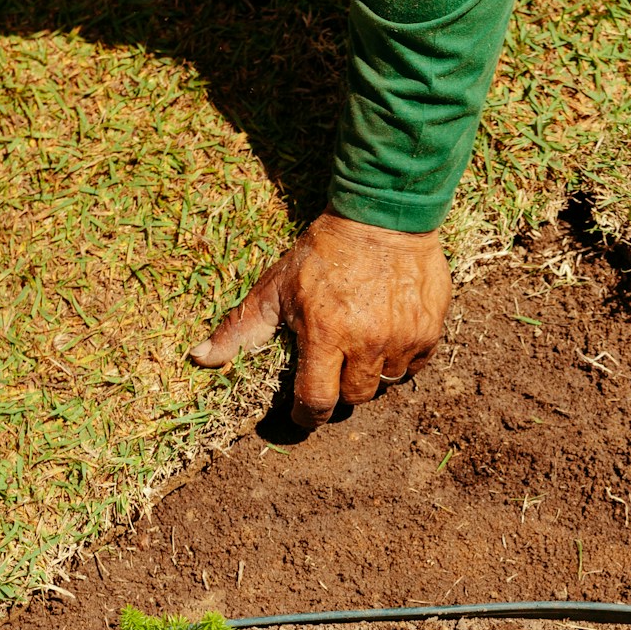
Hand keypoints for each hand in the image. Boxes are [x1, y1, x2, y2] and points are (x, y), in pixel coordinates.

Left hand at [188, 212, 449, 429]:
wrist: (384, 215)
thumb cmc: (324, 252)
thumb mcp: (277, 287)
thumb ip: (242, 328)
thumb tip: (199, 358)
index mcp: (325, 334)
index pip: (317, 402)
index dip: (308, 414)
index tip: (304, 411)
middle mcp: (367, 342)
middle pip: (355, 397)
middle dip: (341, 387)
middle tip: (335, 362)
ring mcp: (403, 337)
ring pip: (387, 381)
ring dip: (373, 370)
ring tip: (363, 340)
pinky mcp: (430, 329)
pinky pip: (417, 364)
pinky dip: (402, 355)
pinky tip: (390, 331)